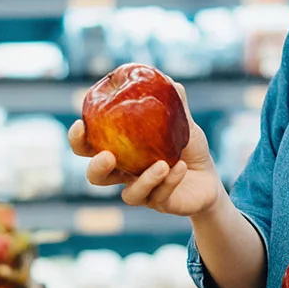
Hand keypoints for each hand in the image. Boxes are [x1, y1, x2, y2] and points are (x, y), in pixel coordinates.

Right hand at [68, 82, 223, 217]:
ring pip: (129, 196)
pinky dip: (170, 181)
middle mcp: (125, 174)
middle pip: (96, 177)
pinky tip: (181, 168)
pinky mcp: (160, 204)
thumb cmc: (188, 148)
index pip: (89, 147)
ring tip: (162, 163)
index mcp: (121, 151)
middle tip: (108, 156)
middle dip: (96, 167)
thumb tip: (172, 83)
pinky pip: (160, 196)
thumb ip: (175, 106)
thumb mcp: (183, 124)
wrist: (210, 178)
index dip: (78, 139)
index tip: (80, 124)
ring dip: (144, 179)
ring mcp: (142, 191)